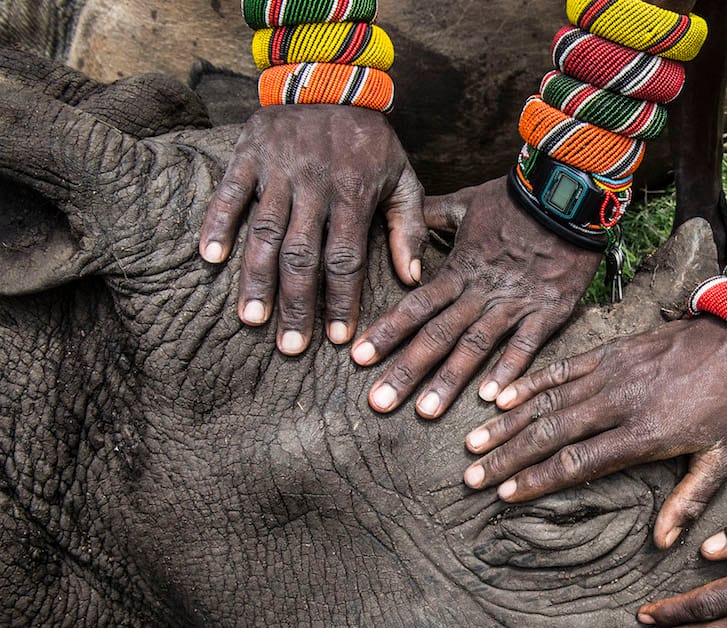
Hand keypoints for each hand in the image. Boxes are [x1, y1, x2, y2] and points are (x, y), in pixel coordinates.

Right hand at [199, 105, 425, 353]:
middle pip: (303, 255)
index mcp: (353, 194)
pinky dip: (218, 224)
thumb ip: (408, 228)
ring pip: (264, 232)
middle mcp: (314, 185)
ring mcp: (278, 169)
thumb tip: (412, 278)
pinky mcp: (249, 153)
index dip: (341, 300)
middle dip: (297, 304)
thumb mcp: (403, 177)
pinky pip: (230, 193)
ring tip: (252, 320)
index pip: (346, 258)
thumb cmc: (370, 140)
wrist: (331, 77)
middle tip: (291, 347)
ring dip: (256, 278)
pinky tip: (211, 259)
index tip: (339, 339)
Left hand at [352, 177, 601, 418]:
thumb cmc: (518, 198)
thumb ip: (433, 214)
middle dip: (406, 370)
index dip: (386, 333)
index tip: (358, 358)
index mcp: (459, 269)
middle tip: (379, 402)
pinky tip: (492, 400)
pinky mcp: (548, 311)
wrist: (567, 195)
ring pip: (475, 347)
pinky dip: (509, 371)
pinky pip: (526, 346)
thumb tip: (405, 216)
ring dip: (448, 381)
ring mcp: (514, 305)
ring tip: (425, 412)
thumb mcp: (468, 201)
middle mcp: (480, 292)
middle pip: (437, 336)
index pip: (415, 306)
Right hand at [463, 317, 726, 546]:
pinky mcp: (610, 351)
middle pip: (551, 433)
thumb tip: (663, 543)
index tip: (506, 494)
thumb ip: (689, 501)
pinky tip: (499, 397)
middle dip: (508, 456)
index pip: (579, 461)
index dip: (539, 479)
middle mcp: (620, 402)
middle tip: (472, 477)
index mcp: (645, 433)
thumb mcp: (723, 458)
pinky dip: (529, 383)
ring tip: (474, 443)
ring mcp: (611, 373)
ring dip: (507, 423)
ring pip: (548, 401)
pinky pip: (561, 368)